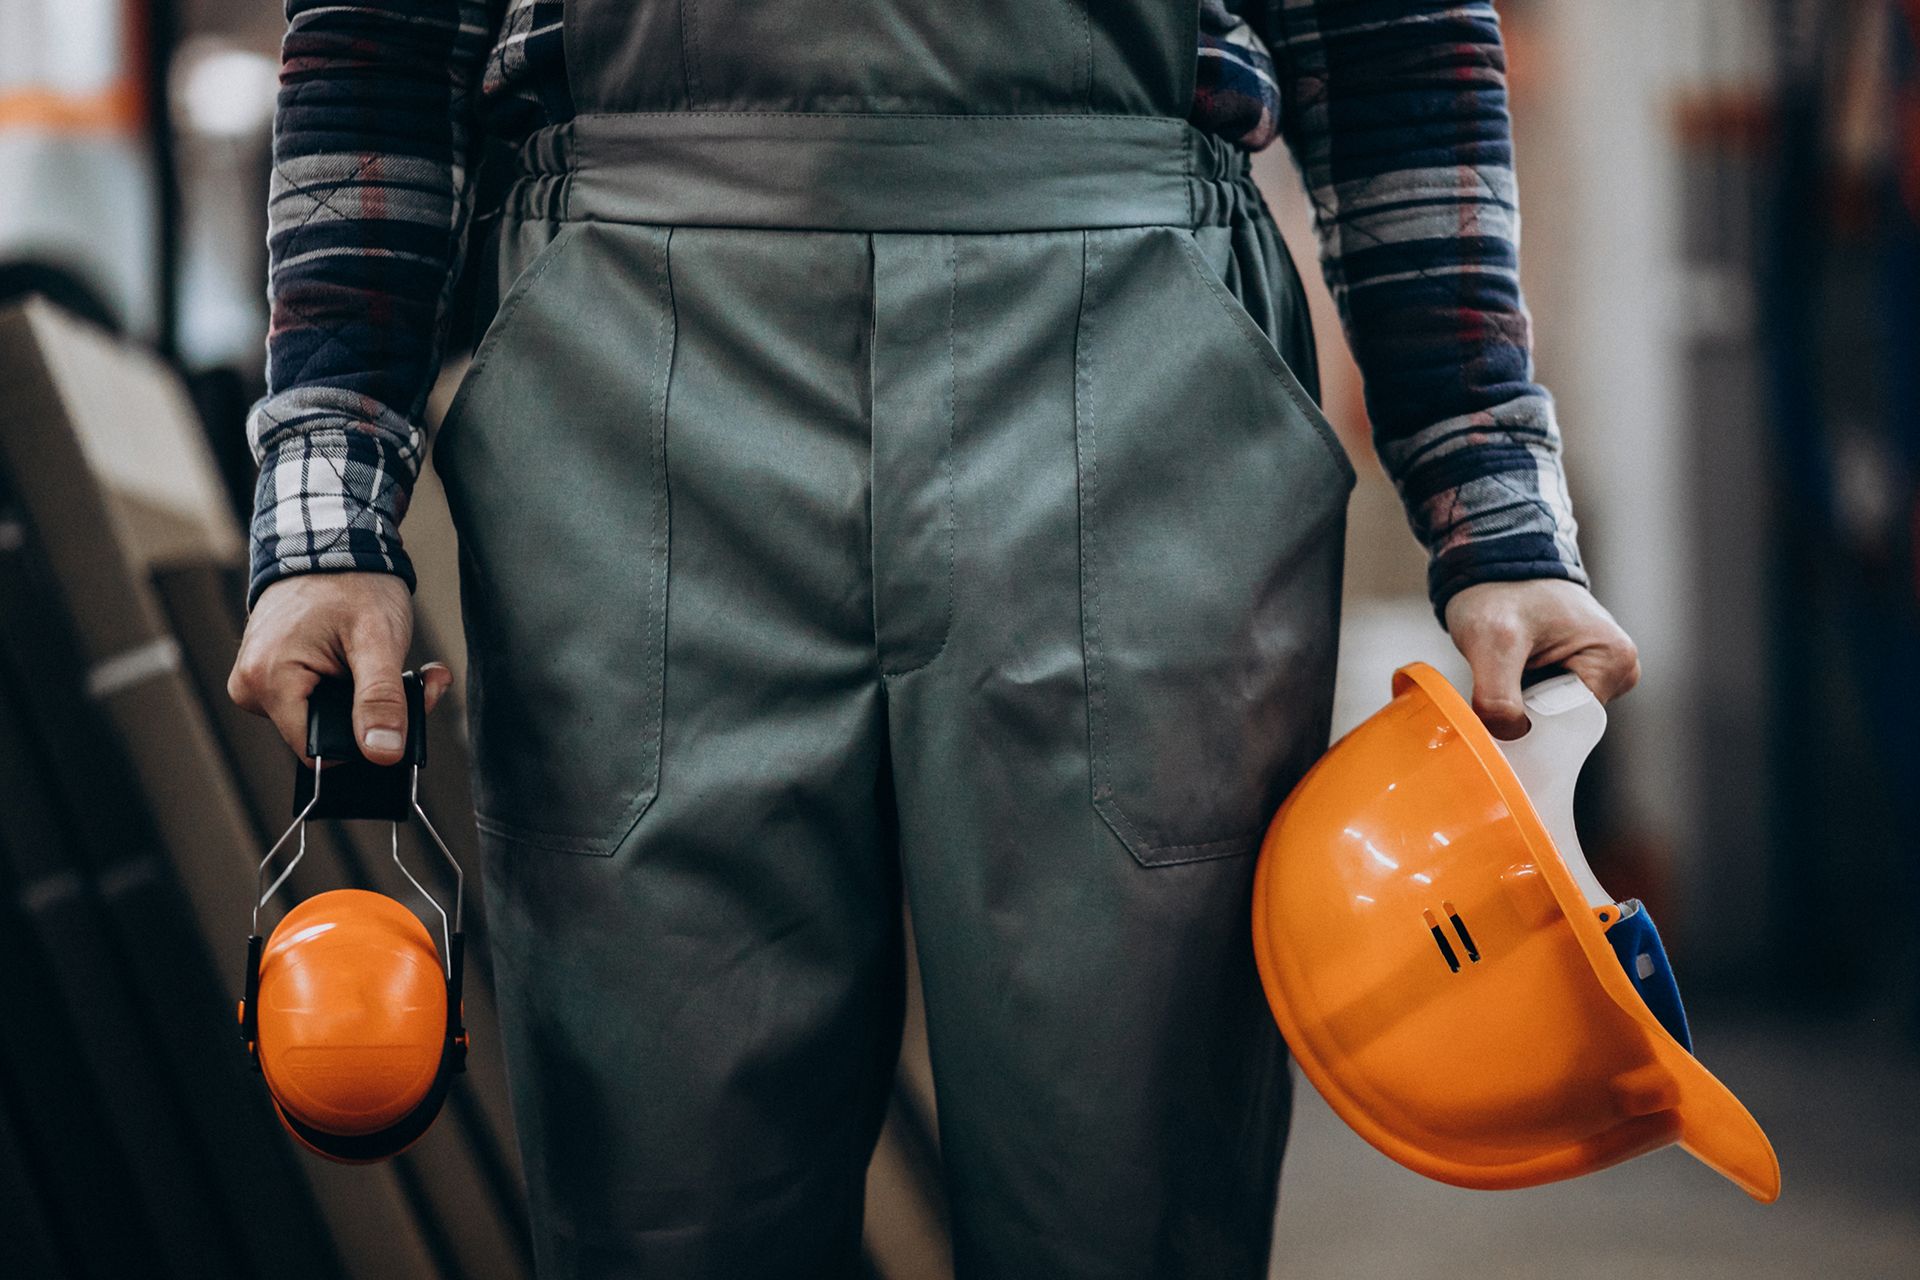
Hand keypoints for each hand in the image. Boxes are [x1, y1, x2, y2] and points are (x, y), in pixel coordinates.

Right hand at [228, 572, 453, 764]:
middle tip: (421, 683)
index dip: (367, 741)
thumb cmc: (351, 581)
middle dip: (381, 716)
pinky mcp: (276, 676)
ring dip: (376, 699)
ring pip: (330, 718)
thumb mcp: (377, 641)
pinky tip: (384, 663)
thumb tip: (383, 754)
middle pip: (327, 735)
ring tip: (407, 667)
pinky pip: (321, 699)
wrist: (331, 541)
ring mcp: (261, 682)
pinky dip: (360, 686)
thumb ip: (380, 699)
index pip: (319, 750)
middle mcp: (253, 688)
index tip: (407, 711)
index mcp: (268, 682)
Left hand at [1443, 579, 1639, 738]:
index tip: (1500, 706)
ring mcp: (1600, 671)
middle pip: (1564, 723)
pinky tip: (1510, 669)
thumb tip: (1511, 737)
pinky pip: (1547, 703)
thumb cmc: (1499, 591)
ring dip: (1520, 703)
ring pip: (1552, 715)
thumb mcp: (1492, 641)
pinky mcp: (1577, 672)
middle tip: (1499, 679)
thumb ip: (1498, 697)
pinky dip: (1521, 695)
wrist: (1488, 565)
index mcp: (1616, 661)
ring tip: (1506, 667)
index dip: (1532, 725)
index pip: (1573, 725)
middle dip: (1525, 712)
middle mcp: (1619, 669)